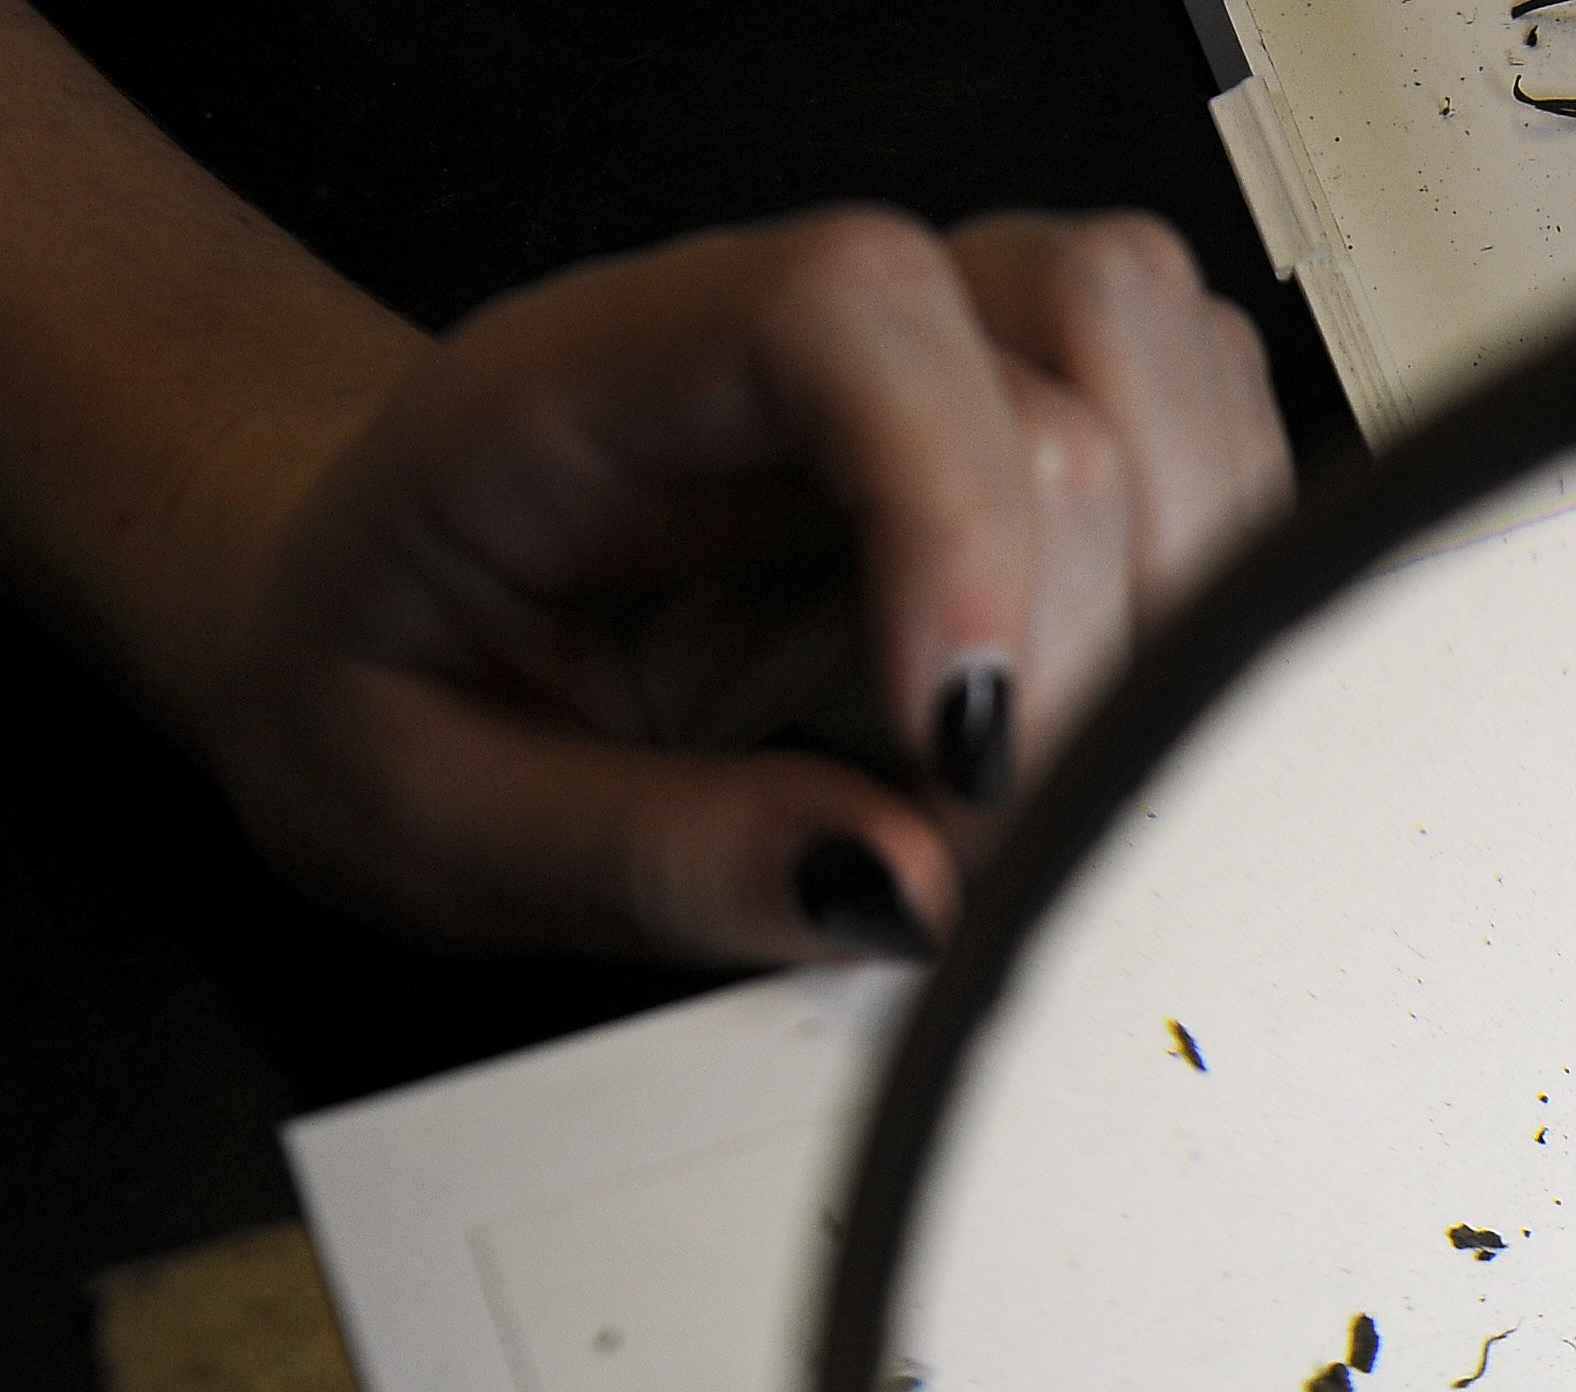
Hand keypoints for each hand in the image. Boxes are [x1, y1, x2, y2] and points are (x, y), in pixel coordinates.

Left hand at [204, 206, 1288, 963]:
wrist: (375, 617)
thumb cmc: (392, 682)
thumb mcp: (433, 820)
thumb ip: (655, 856)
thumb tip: (896, 892)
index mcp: (602, 372)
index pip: (850, 315)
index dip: (960, 513)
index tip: (965, 746)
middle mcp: (796, 328)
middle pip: (1076, 327)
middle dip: (1086, 624)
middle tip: (993, 835)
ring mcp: (931, 365)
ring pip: (1174, 362)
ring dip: (1172, 595)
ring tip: (1047, 781)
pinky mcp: (1022, 434)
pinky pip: (1200, 441)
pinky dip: (1197, 592)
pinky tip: (1094, 718)